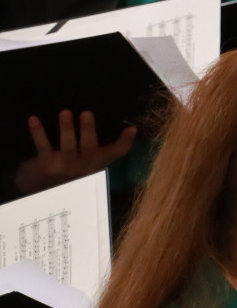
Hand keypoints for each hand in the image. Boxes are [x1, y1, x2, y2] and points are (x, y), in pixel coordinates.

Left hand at [15, 110, 135, 195]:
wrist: (44, 194)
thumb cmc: (69, 175)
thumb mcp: (88, 167)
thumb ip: (101, 154)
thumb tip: (124, 131)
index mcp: (97, 165)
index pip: (115, 154)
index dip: (125, 142)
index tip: (132, 128)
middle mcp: (83, 167)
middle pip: (89, 147)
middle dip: (88, 130)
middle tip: (86, 113)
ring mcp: (65, 166)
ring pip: (68, 145)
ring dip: (67, 128)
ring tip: (65, 113)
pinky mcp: (47, 164)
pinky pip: (43, 146)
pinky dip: (38, 132)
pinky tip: (34, 119)